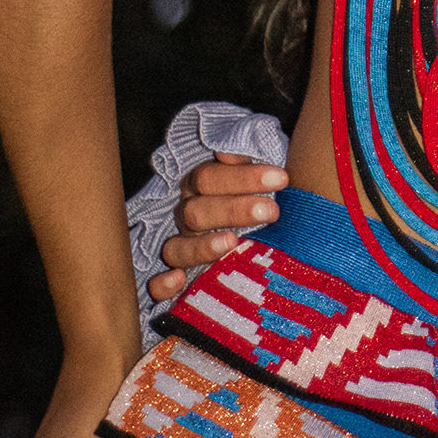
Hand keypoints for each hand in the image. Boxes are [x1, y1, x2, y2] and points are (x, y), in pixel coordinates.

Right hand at [145, 149, 288, 301]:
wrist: (261, 231)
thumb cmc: (264, 198)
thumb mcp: (258, 177)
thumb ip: (246, 160)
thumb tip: (231, 152)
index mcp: (200, 186)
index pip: (209, 177)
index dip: (244, 177)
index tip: (282, 178)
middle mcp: (187, 216)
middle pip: (196, 212)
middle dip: (234, 210)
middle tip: (271, 211)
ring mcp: (180, 248)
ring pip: (176, 248)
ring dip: (202, 246)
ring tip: (232, 242)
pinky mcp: (176, 281)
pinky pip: (155, 286)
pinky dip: (162, 284)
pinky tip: (178, 280)